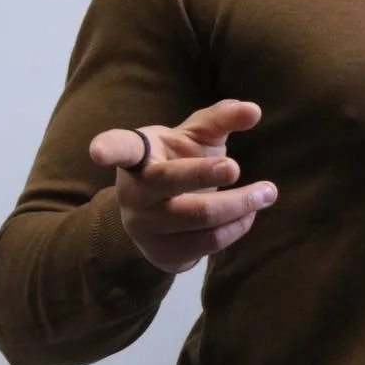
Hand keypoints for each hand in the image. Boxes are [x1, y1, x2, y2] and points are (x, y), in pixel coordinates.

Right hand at [89, 99, 276, 272]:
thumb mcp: (196, 138)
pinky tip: (249, 214)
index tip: (97, 152)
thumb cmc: (180, 163)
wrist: (165, 218)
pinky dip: (237, 226)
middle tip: (237, 168)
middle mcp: (134, 192)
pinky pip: (209, 242)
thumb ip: (221, 119)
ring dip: (241, 204)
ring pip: (200, 217)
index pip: (120, 148)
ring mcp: (145, 227)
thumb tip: (253, 109)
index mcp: (137, 156)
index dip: (107, 148)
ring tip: (267, 193)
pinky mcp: (163, 254)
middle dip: (207, 174)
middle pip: (172, 183)